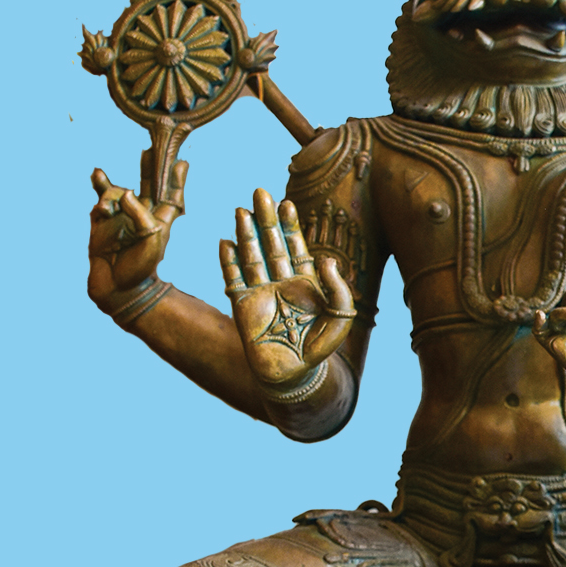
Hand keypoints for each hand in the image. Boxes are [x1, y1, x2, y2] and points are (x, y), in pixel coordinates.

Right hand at [88, 160, 183, 308]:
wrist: (117, 287)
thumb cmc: (141, 266)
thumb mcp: (152, 237)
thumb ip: (140, 212)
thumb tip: (125, 192)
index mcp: (159, 219)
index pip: (171, 195)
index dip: (176, 179)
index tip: (183, 162)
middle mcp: (140, 214)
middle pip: (148, 184)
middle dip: (150, 166)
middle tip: (153, 146)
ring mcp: (120, 216)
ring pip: (120, 191)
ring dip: (114, 189)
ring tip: (107, 203)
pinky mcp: (101, 221)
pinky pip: (101, 199)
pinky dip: (100, 187)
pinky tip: (97, 174)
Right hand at [220, 187, 355, 392]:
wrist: (293, 374)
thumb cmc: (318, 347)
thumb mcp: (340, 317)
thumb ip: (337, 288)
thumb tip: (325, 259)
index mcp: (305, 282)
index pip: (295, 247)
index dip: (290, 225)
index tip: (286, 203)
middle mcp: (281, 282)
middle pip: (271, 244)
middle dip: (266, 218)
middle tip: (259, 191)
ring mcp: (260, 293)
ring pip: (251, 256)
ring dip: (246, 234)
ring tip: (241, 210)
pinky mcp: (242, 306)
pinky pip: (233, 279)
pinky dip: (228, 262)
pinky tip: (225, 242)